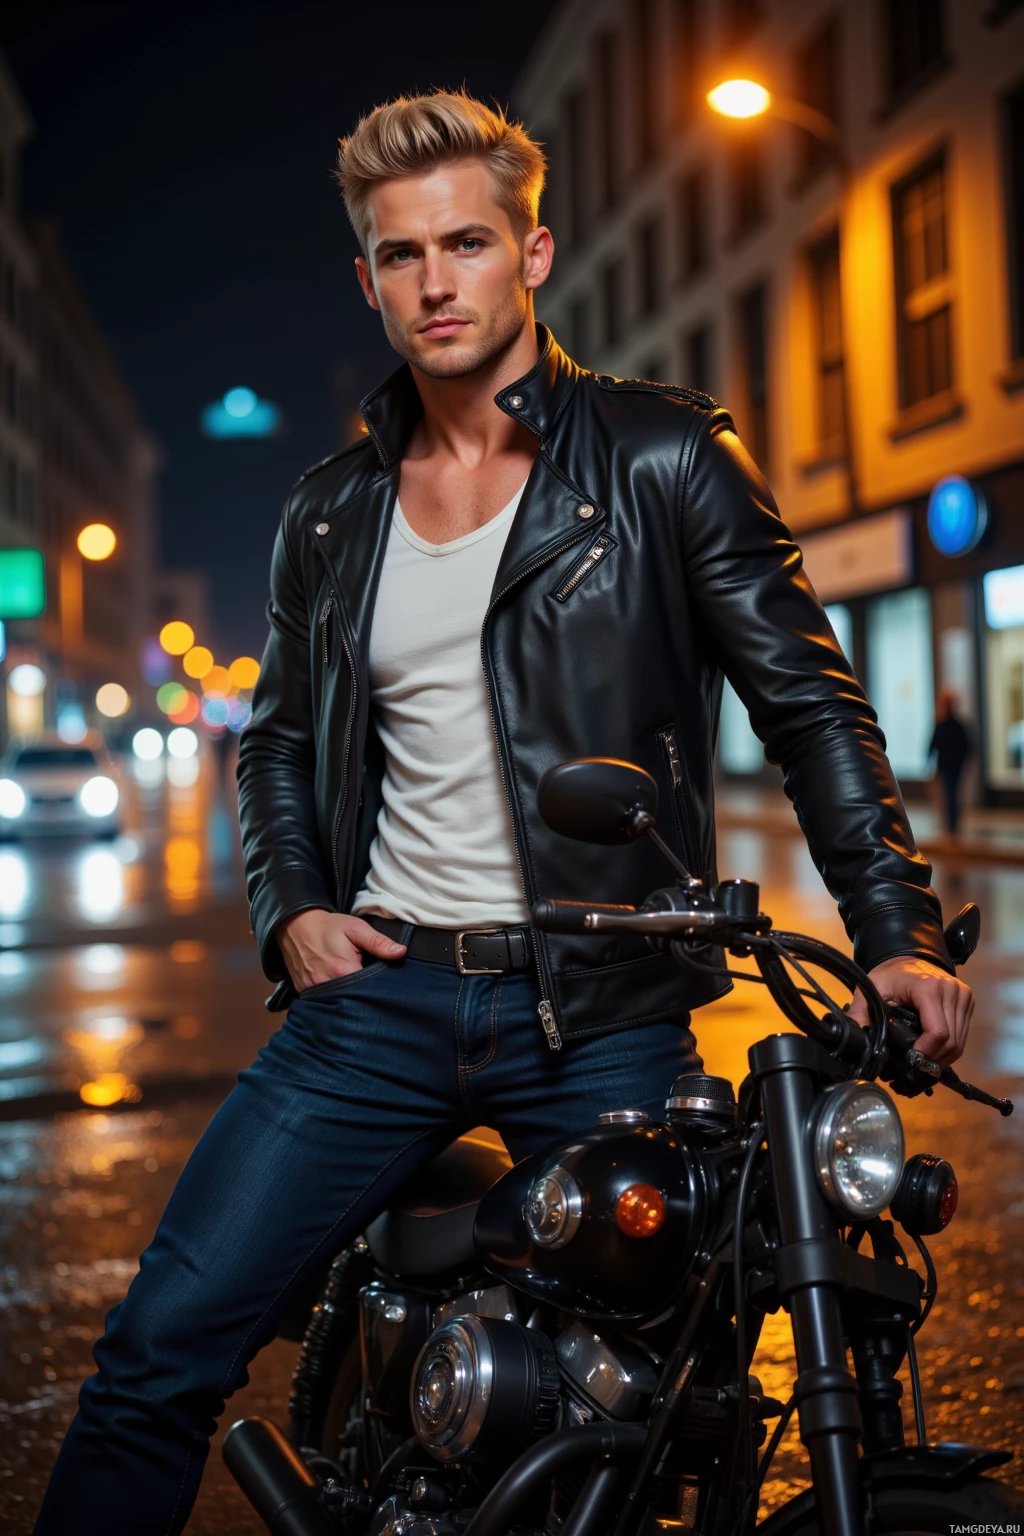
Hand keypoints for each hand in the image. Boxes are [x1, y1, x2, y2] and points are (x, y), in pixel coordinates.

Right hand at [277, 908, 405, 991]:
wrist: (296, 926)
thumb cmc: (328, 927)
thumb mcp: (356, 929)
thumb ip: (378, 942)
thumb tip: (401, 952)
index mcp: (343, 971)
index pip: (368, 991)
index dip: (378, 990)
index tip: (385, 987)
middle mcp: (327, 986)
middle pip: (353, 1001)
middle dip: (364, 999)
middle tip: (372, 992)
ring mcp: (313, 991)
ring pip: (337, 1004)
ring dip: (348, 1001)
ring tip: (356, 994)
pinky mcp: (304, 993)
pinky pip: (322, 1003)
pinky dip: (332, 1000)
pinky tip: (339, 994)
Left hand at [847, 955, 973, 1065]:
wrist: (907, 957)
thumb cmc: (889, 975)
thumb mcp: (870, 991)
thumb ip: (861, 1015)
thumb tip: (857, 1042)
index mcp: (927, 987)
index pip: (937, 1032)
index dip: (925, 1053)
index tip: (910, 1061)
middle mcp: (950, 990)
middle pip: (951, 1041)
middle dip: (932, 1059)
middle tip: (915, 1066)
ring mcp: (962, 994)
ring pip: (959, 1042)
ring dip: (942, 1057)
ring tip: (923, 1061)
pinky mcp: (967, 1000)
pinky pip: (963, 1034)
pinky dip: (950, 1047)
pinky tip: (934, 1050)